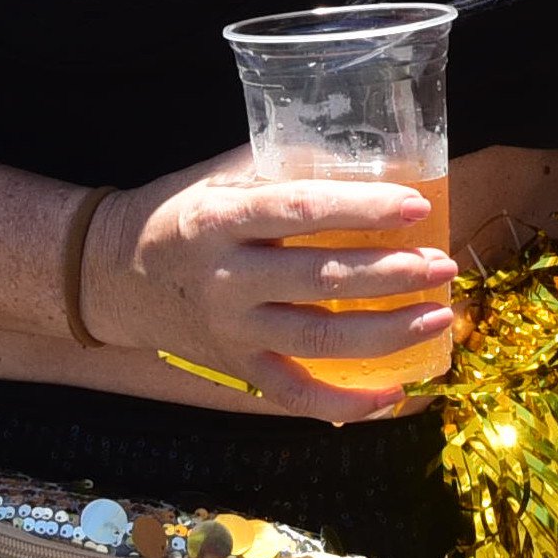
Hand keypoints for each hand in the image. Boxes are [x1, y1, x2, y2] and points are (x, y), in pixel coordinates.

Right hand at [94, 150, 457, 427]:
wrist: (114, 273)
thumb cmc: (185, 213)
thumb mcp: (222, 176)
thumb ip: (285, 167)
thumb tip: (370, 154)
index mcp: (222, 217)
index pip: (302, 210)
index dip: (363, 208)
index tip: (417, 205)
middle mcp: (226, 277)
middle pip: (321, 280)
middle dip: (392, 274)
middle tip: (443, 265)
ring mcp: (231, 329)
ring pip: (319, 339)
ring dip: (388, 333)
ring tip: (439, 317)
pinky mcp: (236, 366)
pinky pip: (295, 394)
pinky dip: (345, 402)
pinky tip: (393, 394)